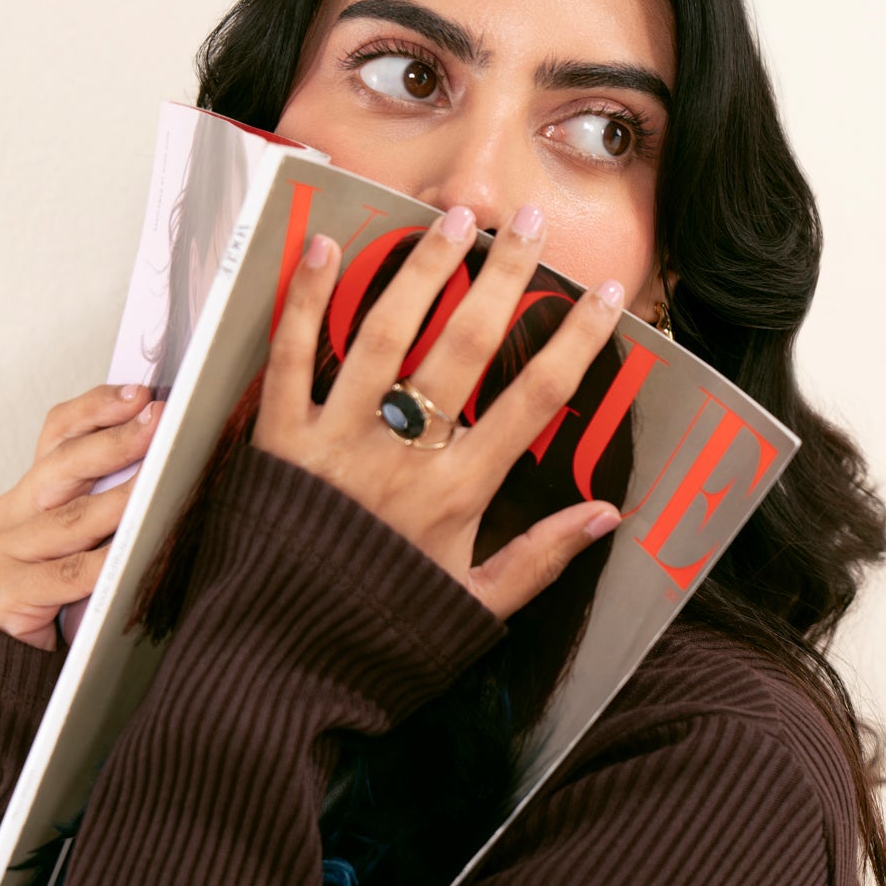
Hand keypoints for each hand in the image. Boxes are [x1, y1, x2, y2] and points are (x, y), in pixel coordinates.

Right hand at [0, 386, 162, 648]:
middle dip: (116, 443)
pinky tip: (137, 551)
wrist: (18, 663)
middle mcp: (6, 517)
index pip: (57, 434)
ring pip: (70, 520)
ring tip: (159, 484)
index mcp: (27, 494)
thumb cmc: (69, 596)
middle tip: (159, 426)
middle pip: (61, 467)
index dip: (97, 410)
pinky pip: (68, 575)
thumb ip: (109, 500)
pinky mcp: (3, 594)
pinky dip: (107, 563)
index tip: (141, 394)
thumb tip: (172, 456)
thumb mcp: (86, 540)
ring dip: (120, 501)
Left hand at [251, 204, 624, 621]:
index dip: (578, 342)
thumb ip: (540, 559)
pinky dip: (305, 300)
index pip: (535, 400)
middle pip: (465, 347)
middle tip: (531, 225)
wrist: (277, 668)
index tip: (608, 296)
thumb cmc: (379, 641)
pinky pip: (290, 357)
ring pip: (386, 335)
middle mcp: (402, 454)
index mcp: (458, 493)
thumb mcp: (473, 611)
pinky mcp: (277, 440)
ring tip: (454, 218)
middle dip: (504, 278)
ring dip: (423, 269)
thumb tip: (608, 515)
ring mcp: (336, 439)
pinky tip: (328, 247)